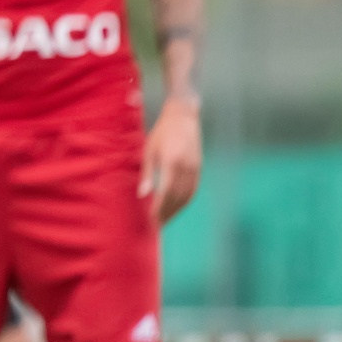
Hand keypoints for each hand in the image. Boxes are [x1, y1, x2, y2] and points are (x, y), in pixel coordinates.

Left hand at [139, 96, 201, 222]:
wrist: (183, 117)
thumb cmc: (161, 133)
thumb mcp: (149, 150)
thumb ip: (147, 174)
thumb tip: (143, 195)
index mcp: (172, 163)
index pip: (166, 193)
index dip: (159, 208)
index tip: (152, 219)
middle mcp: (186, 168)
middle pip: (177, 197)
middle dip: (167, 212)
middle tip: (157, 224)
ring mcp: (195, 169)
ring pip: (187, 196)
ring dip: (177, 210)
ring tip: (166, 219)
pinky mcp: (199, 168)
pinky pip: (193, 189)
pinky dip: (185, 201)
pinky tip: (178, 207)